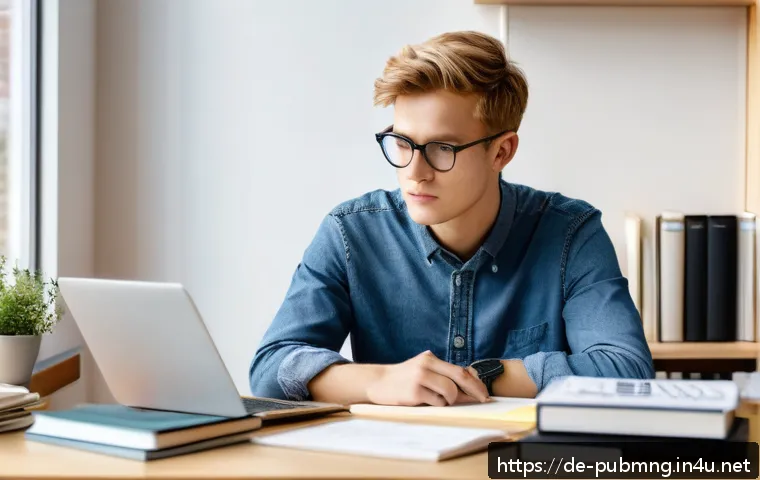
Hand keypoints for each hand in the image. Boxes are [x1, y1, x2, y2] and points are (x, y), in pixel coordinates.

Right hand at [365, 350, 489, 405]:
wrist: (377, 382)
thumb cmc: (404, 378)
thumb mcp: (423, 370)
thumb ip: (443, 375)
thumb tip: (470, 389)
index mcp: (430, 358)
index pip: (459, 370)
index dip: (475, 382)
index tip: (484, 392)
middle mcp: (426, 365)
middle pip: (459, 378)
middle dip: (474, 391)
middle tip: (482, 399)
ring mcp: (420, 378)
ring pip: (450, 392)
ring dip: (450, 400)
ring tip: (438, 400)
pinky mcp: (414, 392)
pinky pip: (437, 402)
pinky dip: (437, 405)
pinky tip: (426, 401)